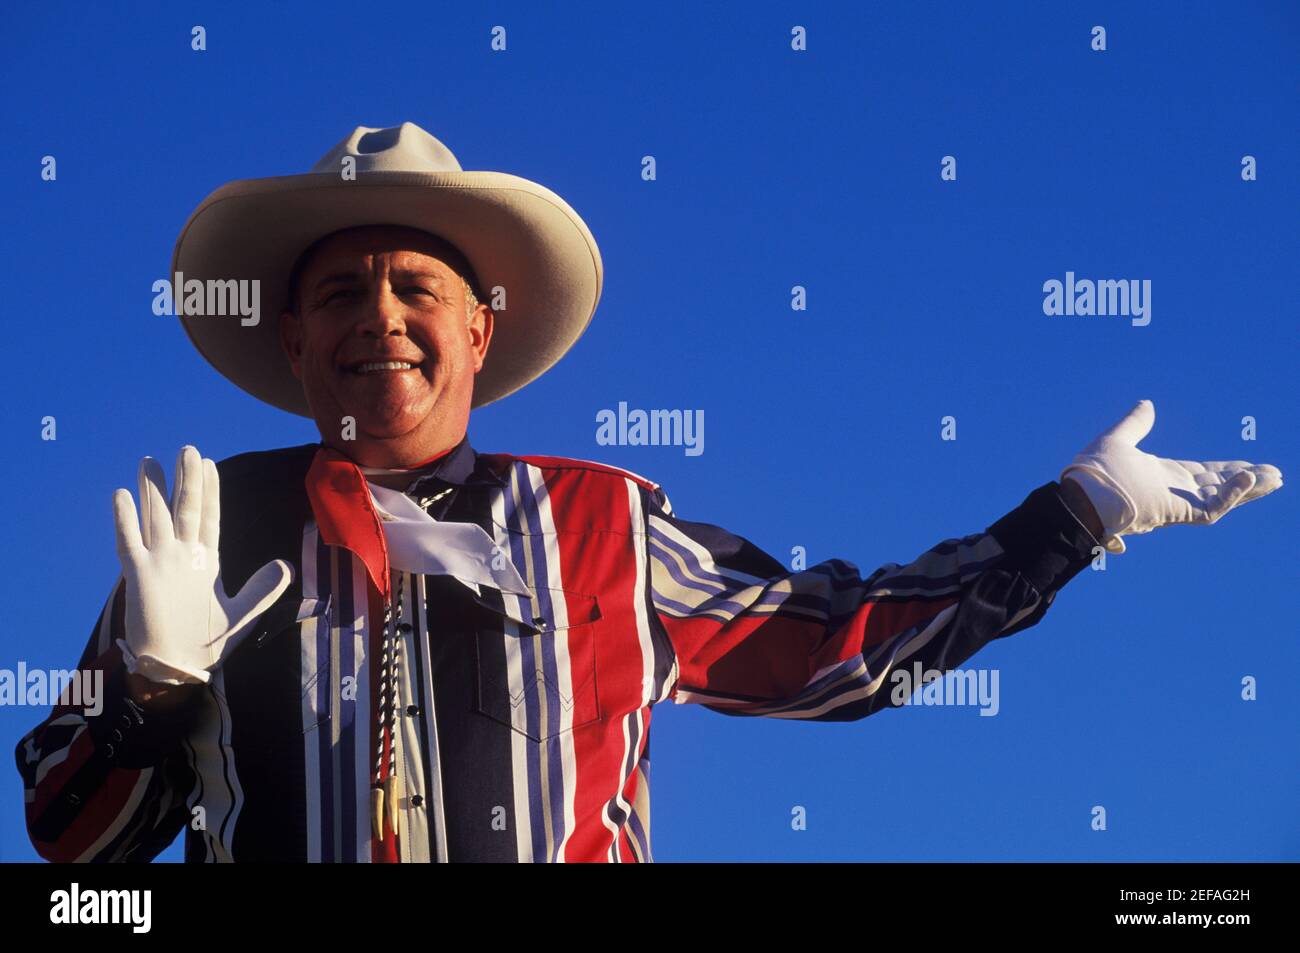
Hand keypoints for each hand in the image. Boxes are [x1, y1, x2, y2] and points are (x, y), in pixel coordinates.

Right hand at [112, 446, 293, 684]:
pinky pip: (129, 543)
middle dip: (187, 480)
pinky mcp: (139, 577)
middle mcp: (181, 557)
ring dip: (153, 490)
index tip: (210, 465)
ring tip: (150, 461)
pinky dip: (125, 520)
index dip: (211, 491)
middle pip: (185, 509)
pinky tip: (122, 496)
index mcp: (205, 562)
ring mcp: (159, 564)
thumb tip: (286, 565)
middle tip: (189, 449)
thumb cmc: (207, 643)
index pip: (209, 518)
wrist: (178, 669)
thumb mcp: (243, 613)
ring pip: (155, 518)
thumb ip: (263, 588)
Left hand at [1060, 400, 1282, 553]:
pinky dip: (1230, 495)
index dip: (1225, 470)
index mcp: (1159, 476)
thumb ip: (1135, 424)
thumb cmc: (1091, 473)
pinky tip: (1248, 479)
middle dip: (1245, 482)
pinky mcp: (1175, 513)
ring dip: (1247, 489)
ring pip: (1220, 500)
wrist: (1079, 496)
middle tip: (1274, 475)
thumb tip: (1147, 404)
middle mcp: (1170, 491)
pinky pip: (1210, 509)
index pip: (1199, 474)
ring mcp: (1174, 504)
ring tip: (1275, 479)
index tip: (1247, 465)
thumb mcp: (1117, 440)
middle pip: (1216, 487)